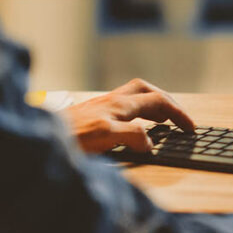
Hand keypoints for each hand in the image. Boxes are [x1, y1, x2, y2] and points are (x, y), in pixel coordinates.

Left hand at [61, 78, 195, 153]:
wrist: (41, 137)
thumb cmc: (70, 137)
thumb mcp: (105, 137)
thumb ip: (132, 136)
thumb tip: (149, 142)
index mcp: (120, 104)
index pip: (158, 102)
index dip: (178, 113)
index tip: (190, 128)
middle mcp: (112, 101)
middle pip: (147, 90)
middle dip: (166, 100)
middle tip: (178, 116)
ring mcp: (101, 106)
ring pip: (133, 96)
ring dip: (151, 103)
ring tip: (160, 120)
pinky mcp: (92, 115)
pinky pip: (122, 106)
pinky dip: (135, 112)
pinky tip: (131, 126)